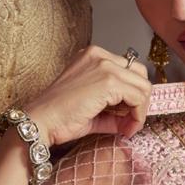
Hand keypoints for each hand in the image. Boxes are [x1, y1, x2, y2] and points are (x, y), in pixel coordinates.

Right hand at [25, 45, 152, 145]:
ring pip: (143, 86)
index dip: (133, 95)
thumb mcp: (92, 108)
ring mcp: (105, 65)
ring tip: (126, 128)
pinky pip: (139, 97)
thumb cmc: (60, 116)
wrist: (41, 121)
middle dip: (140, 101)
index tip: (127, 117)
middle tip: (130, 123)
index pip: (129, 71)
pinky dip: (137, 116)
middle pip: (140, 75)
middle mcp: (100, 55)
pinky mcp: (109, 80)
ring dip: (139, 111)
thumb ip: (114, 110)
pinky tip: (125, 129)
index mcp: (93, 56)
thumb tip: (132, 119)